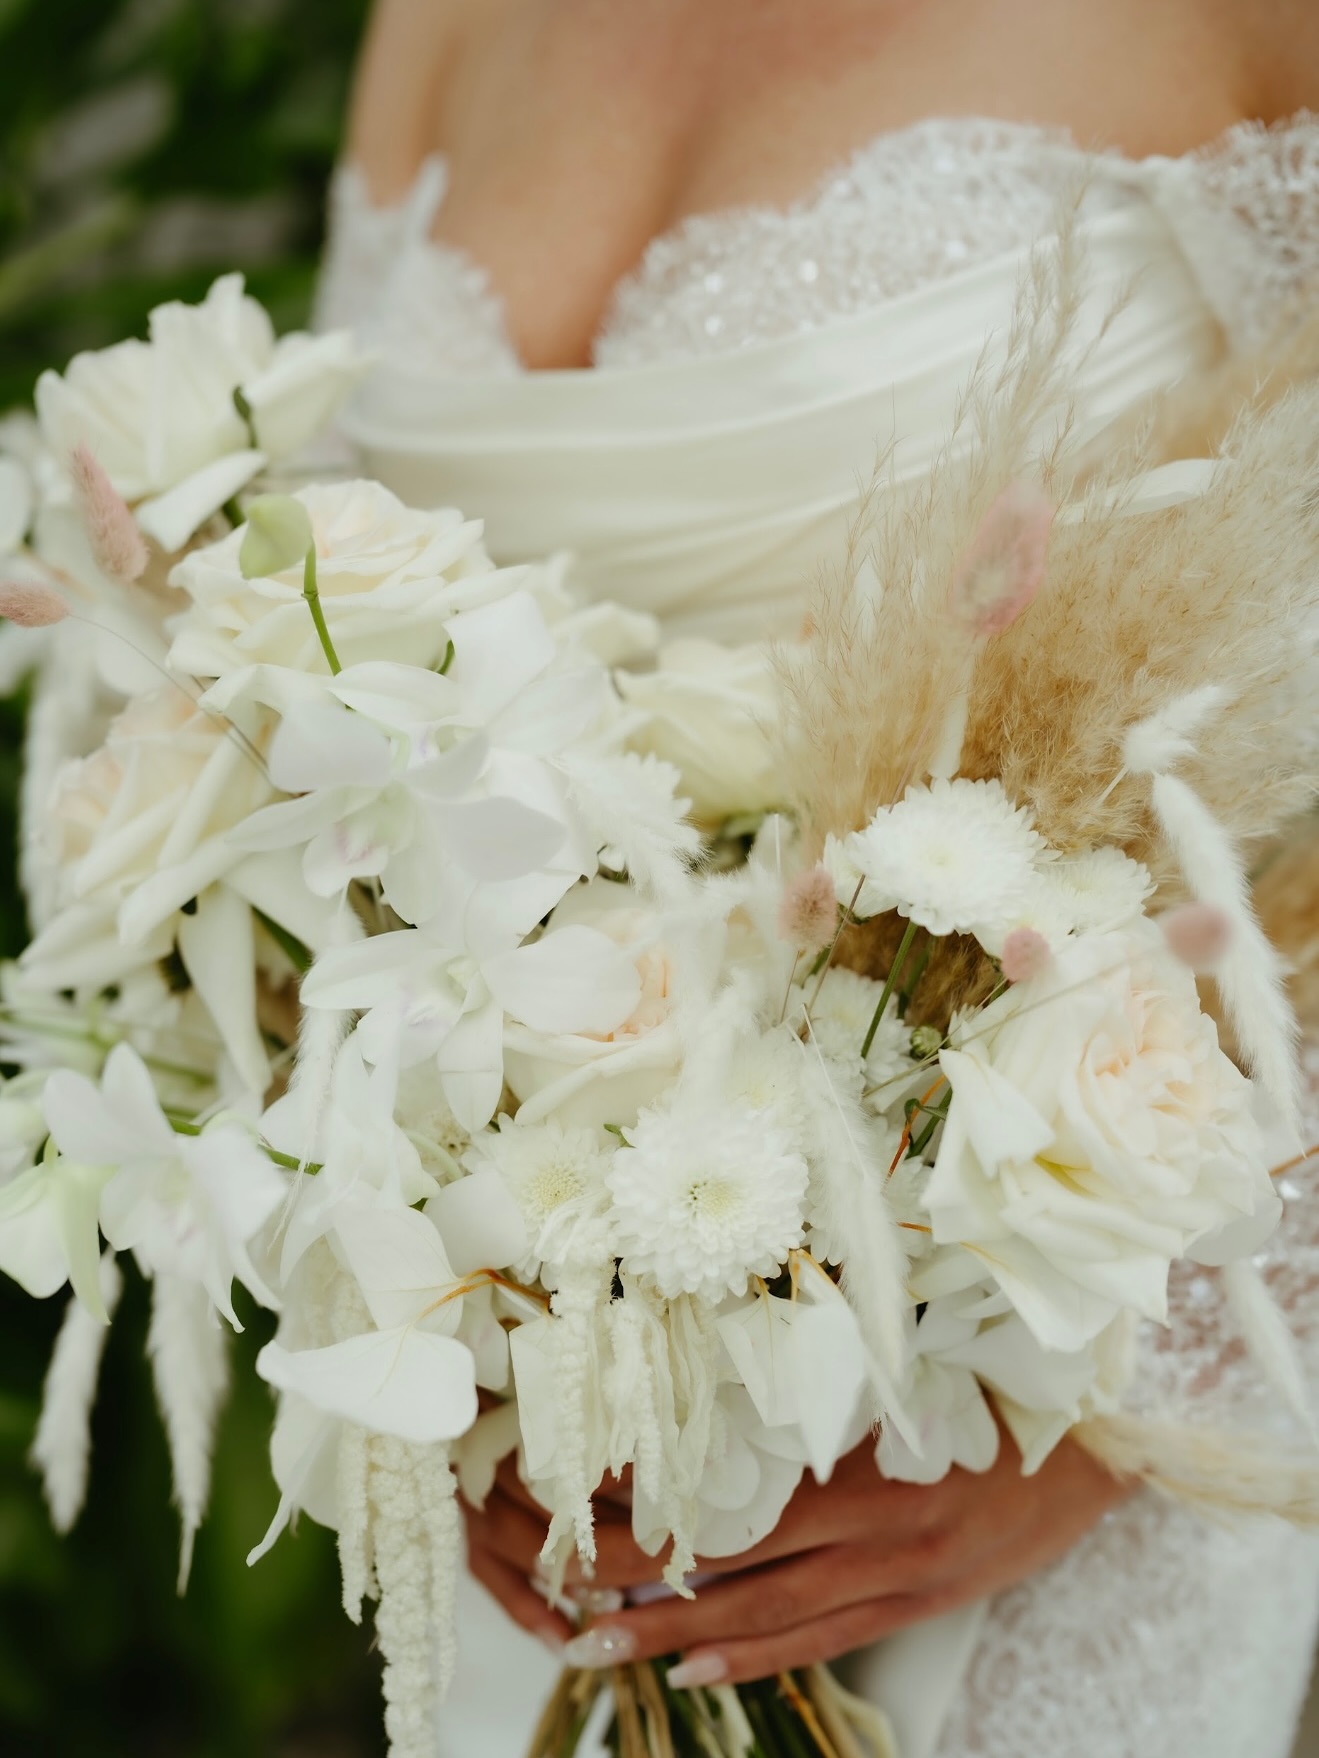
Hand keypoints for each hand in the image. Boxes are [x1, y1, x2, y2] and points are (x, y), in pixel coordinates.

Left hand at [463, 1428, 1129, 1682]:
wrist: (1103, 1442)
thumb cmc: (1000, 1390)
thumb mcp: (911, 1380)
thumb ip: (824, 1391)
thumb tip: (721, 1385)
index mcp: (864, 1475)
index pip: (735, 1505)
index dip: (658, 1514)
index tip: (581, 1505)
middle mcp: (873, 1538)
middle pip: (736, 1573)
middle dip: (644, 1592)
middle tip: (562, 1603)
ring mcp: (896, 1579)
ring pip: (769, 1620)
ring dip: (680, 1639)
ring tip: (601, 1649)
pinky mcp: (918, 1601)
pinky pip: (824, 1639)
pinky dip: (756, 1659)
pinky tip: (698, 1669)